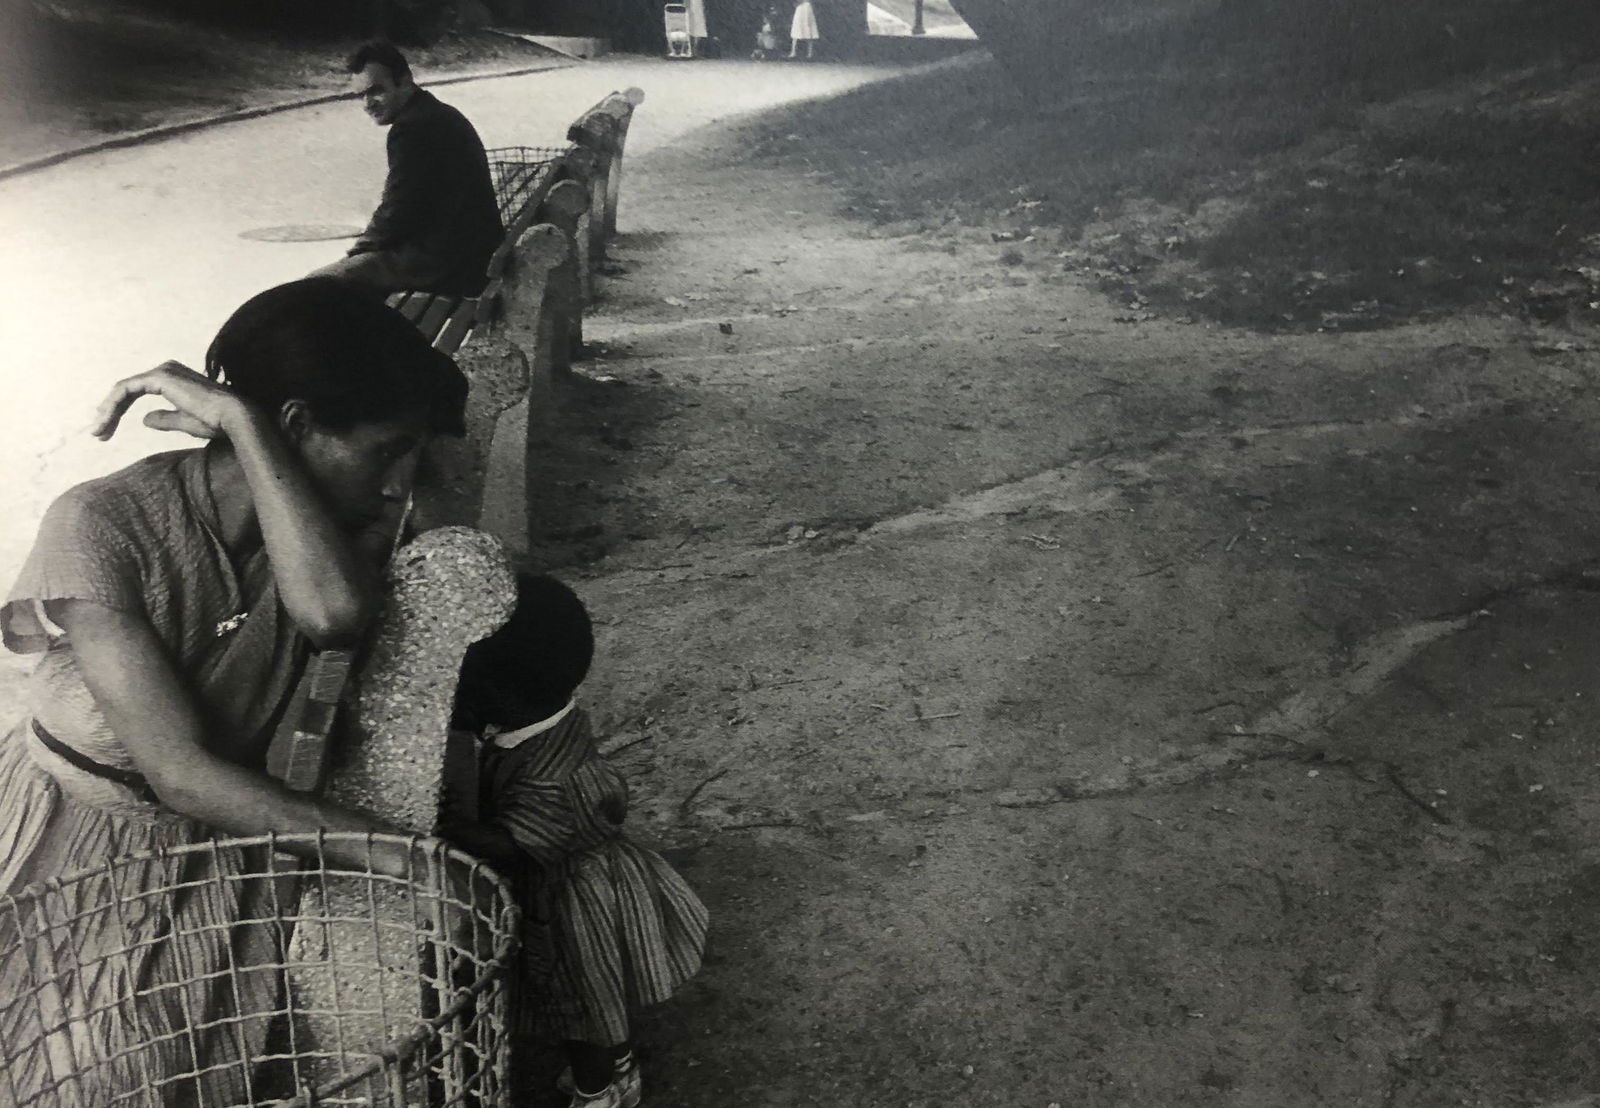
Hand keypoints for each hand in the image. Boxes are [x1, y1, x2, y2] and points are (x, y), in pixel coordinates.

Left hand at [91, 360, 247, 441]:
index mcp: (175, 379)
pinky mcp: (160, 378)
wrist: (235, 418)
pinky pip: (126, 389)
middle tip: (97, 434)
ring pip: (123, 390)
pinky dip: (113, 406)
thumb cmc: (219, 422)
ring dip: (107, 411)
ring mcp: (163, 371)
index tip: (108, 432)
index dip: (119, 411)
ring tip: (98, 431)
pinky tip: (105, 421)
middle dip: (110, 411)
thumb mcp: (186, 423)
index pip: (137, 391)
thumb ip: (165, 419)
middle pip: (128, 390)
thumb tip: (144, 420)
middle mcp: (168, 370)